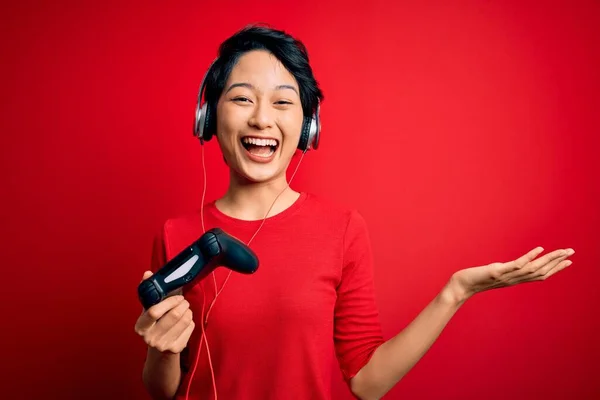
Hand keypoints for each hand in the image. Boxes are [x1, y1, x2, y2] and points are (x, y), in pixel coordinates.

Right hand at [134, 271, 194, 353]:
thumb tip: (147, 273)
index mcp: (141, 326)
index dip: (169, 301)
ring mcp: (163, 345)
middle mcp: (150, 338)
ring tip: (185, 309)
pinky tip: (185, 321)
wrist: (160, 349)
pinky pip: (190, 328)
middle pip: (174, 315)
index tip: (177, 297)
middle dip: (183, 304)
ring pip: (185, 320)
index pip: (154, 312)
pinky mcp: (176, 348)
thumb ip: (149, 291)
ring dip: (188, 311)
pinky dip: (191, 321)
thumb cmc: (155, 323)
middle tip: (183, 301)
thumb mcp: (148, 308)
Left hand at [450, 247, 574, 301]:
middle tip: (572, 253)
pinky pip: (517, 265)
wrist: (460, 287)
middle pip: (541, 271)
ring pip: (533, 268)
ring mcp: (507, 276)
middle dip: (557, 262)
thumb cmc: (474, 280)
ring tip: (562, 251)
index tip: (568, 261)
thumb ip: (503, 271)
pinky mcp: (497, 272)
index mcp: (514, 280)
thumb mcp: (493, 274)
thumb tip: (508, 267)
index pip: (539, 275)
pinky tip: (539, 249)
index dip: (555, 269)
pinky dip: (530, 257)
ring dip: (549, 259)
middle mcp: (514, 279)